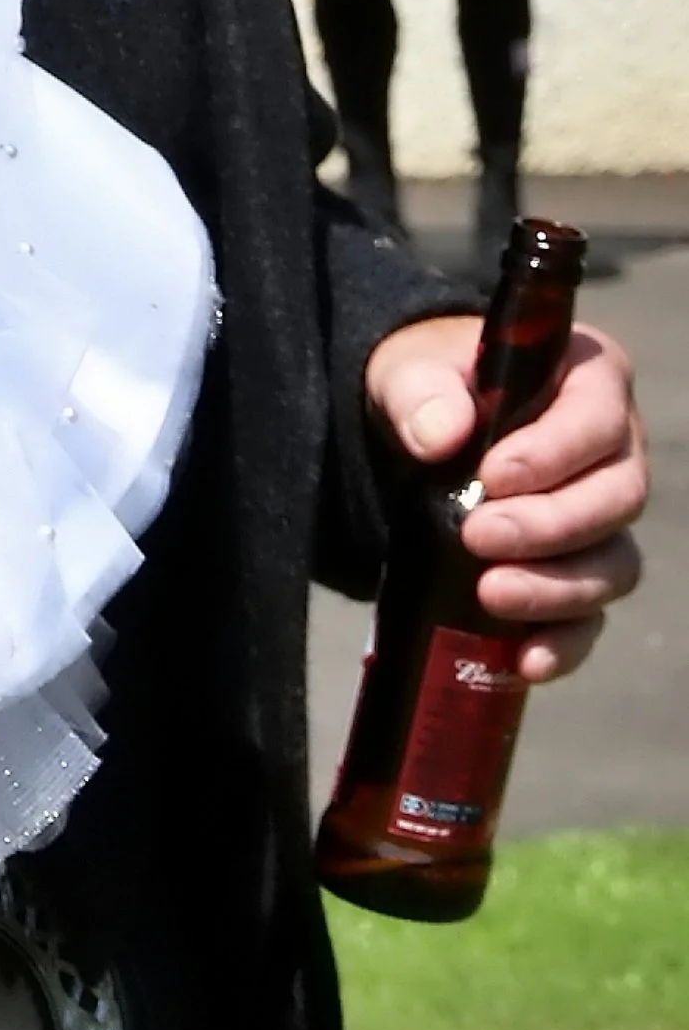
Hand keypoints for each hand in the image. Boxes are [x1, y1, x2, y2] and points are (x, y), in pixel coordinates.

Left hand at [363, 315, 647, 680]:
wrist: (421, 429)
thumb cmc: (432, 386)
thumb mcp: (413, 370)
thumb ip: (422, 392)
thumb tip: (439, 436)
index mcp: (588, 381)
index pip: (595, 419)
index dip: (554, 453)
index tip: (492, 477)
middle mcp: (614, 452)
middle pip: (616, 499)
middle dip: (549, 526)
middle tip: (479, 536)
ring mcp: (602, 519)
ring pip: (613, 564)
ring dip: (556, 589)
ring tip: (491, 594)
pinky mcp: (578, 574)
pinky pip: (591, 618)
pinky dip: (564, 642)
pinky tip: (526, 659)